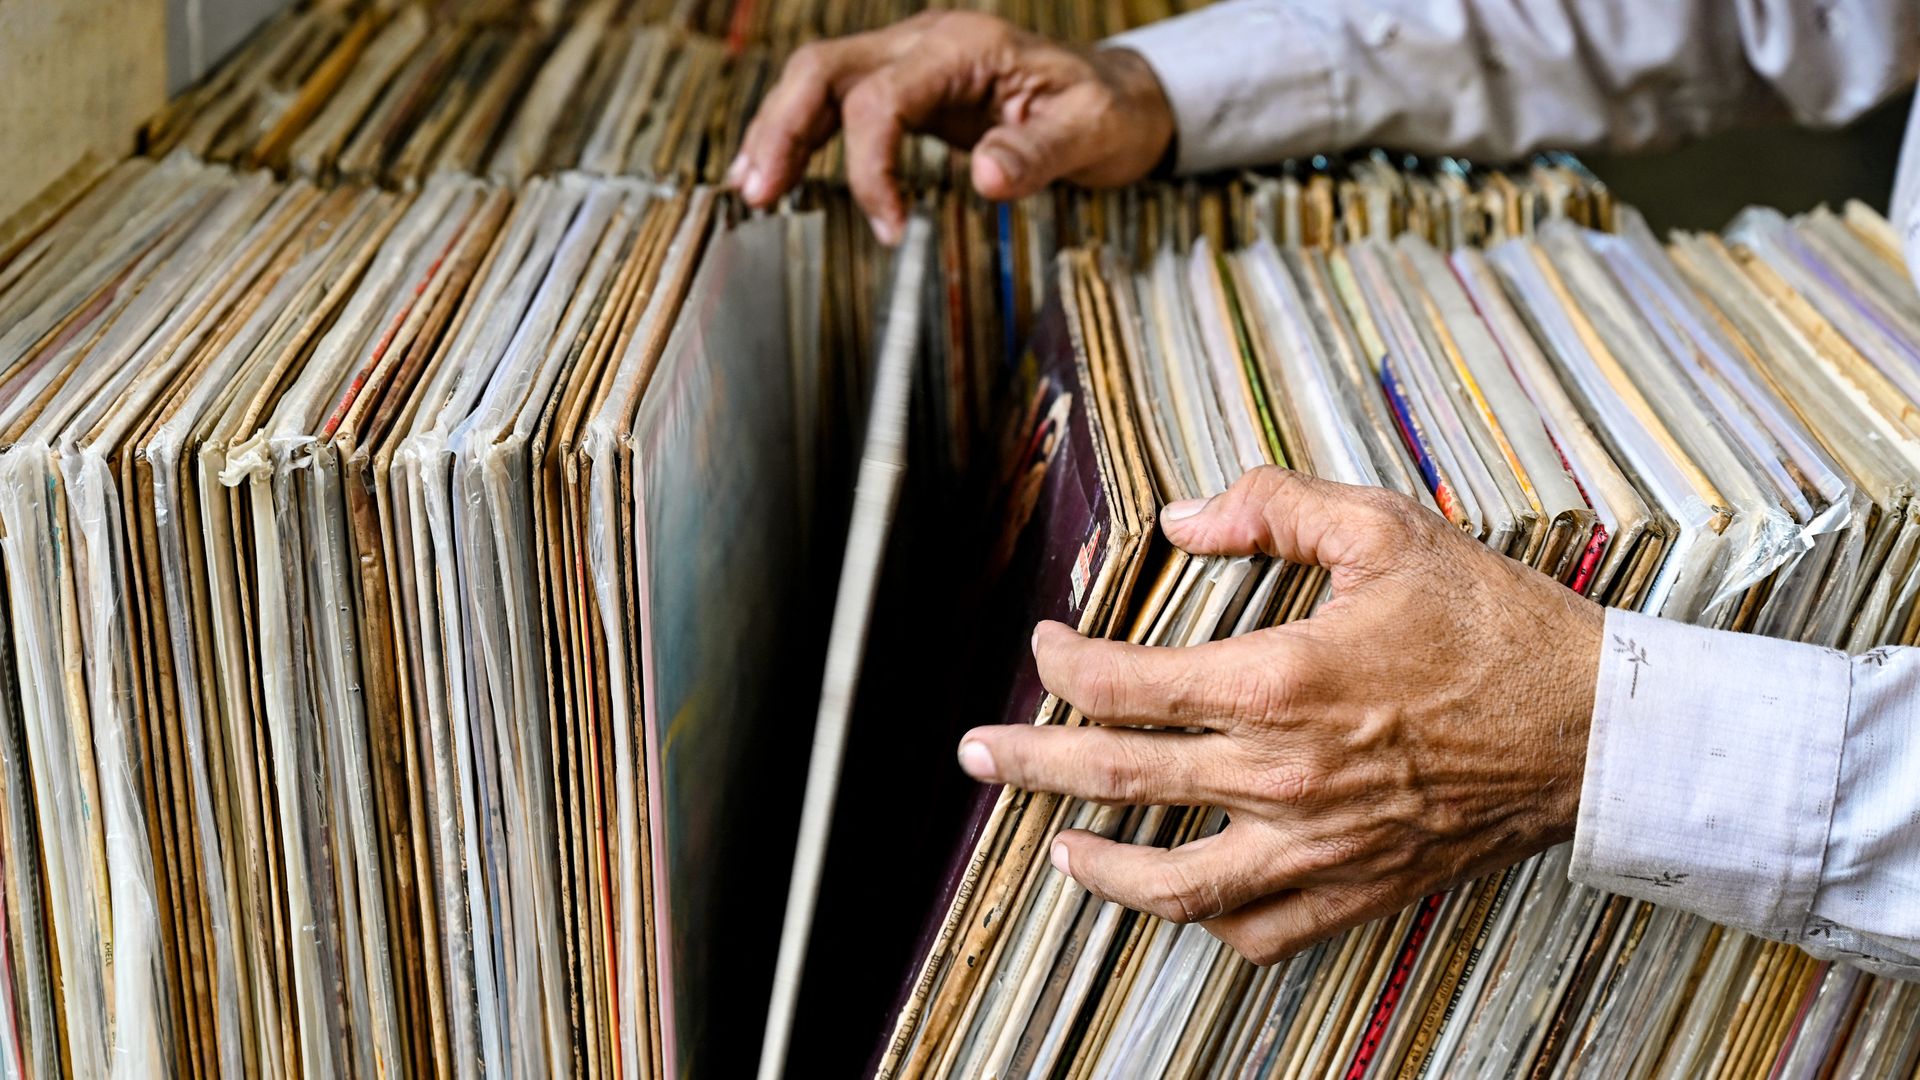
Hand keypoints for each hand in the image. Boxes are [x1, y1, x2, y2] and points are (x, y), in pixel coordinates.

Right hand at [729, 11, 1174, 242]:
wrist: (1115, 96)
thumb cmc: (1104, 111)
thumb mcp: (1091, 134)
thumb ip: (1038, 154)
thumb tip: (986, 180)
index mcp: (965, 48)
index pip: (882, 96)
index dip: (869, 163)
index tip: (887, 226)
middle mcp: (925, 43)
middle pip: (823, 68)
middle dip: (782, 128)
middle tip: (759, 192)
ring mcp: (909, 61)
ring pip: (816, 79)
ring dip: (778, 131)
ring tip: (751, 188)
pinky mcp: (904, 88)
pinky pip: (835, 102)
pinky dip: (800, 135)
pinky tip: (775, 173)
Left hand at [954, 466, 1604, 964]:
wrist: (1593, 728)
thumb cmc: (1492, 625)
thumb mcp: (1386, 529)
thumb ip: (1275, 505)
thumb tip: (1184, 517)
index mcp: (1280, 681)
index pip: (1123, 685)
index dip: (1062, 664)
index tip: (1045, 646)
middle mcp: (1283, 775)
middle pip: (1115, 778)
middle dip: (1029, 764)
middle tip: (977, 755)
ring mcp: (1315, 845)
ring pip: (1170, 879)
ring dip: (1097, 867)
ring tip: (1053, 851)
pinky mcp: (1354, 887)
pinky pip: (1255, 929)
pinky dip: (1203, 920)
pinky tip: (1173, 899)